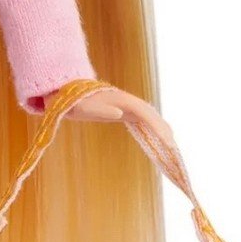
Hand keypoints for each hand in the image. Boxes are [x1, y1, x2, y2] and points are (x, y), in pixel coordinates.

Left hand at [51, 83, 176, 149]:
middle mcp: (127, 101)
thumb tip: (118, 112)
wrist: (68, 93)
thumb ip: (100, 110)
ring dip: (161, 129)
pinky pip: (142, 120)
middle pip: (151, 114)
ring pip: (149, 116)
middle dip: (163, 129)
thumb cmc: (74, 102)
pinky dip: (153, 128)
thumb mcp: (83, 107)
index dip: (157, 126)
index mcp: (121, 100)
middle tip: (172, 147)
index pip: (145, 113)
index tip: (166, 140)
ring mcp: (126, 105)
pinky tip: (159, 138)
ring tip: (171, 145)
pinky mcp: (123, 111)